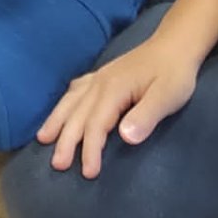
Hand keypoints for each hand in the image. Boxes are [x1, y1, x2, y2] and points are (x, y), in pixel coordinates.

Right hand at [36, 32, 203, 177]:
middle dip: (66, 140)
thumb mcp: (167, 96)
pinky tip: (61, 110)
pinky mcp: (103, 76)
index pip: (96, 124)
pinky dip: (65, 102)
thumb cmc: (174, 74)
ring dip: (57, 121)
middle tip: (57, 164)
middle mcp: (100, 83)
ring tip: (43, 139)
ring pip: (71, 101)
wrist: (175, 45)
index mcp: (113, 89)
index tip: (88, 172)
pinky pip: (76, 90)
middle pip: (77, 115)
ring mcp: (99, 78)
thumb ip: (146, 116)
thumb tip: (126, 137)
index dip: (90, 149)